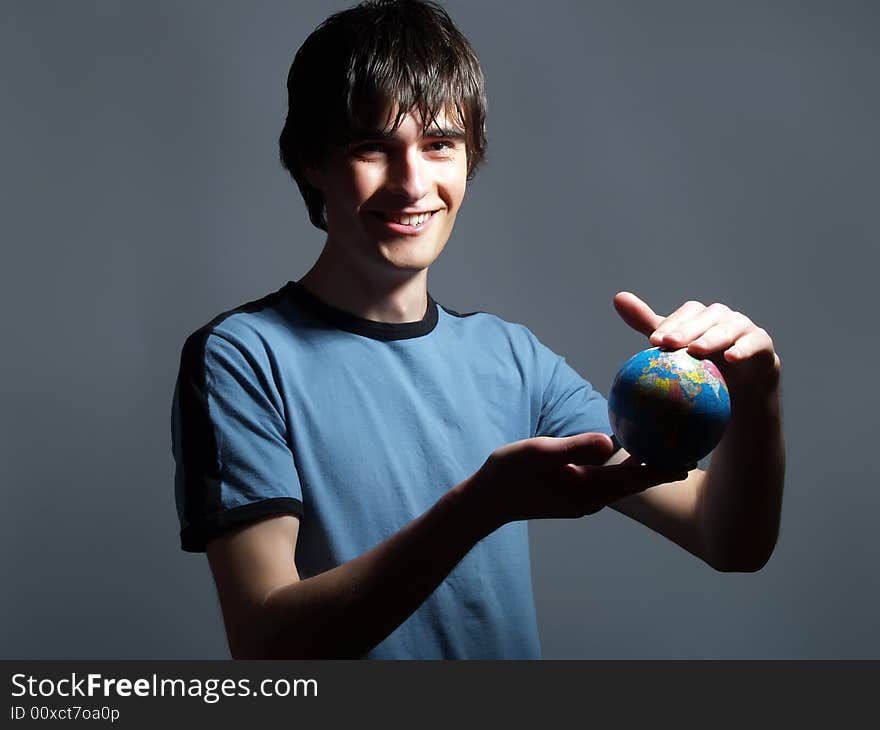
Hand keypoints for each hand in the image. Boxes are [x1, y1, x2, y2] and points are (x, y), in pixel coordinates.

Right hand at [467, 433, 688, 528]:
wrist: (485, 501)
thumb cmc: (507, 473)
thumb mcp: (537, 453)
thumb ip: (573, 447)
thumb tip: (608, 441)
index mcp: (584, 488)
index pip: (631, 480)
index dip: (659, 470)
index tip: (687, 460)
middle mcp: (588, 499)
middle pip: (632, 484)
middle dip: (658, 471)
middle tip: (689, 456)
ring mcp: (579, 501)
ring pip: (619, 485)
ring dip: (641, 472)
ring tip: (664, 455)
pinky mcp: (570, 498)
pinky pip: (603, 484)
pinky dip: (620, 472)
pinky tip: (622, 458)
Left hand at [612, 292, 780, 396]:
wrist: (739, 391)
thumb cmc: (701, 366)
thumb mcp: (672, 347)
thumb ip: (647, 324)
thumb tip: (618, 297)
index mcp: (700, 317)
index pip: (685, 315)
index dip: (671, 325)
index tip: (655, 341)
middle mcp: (722, 317)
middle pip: (705, 318)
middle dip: (687, 330)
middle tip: (670, 344)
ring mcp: (744, 328)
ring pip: (728, 328)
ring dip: (712, 338)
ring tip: (696, 351)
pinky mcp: (761, 343)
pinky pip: (754, 343)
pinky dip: (744, 348)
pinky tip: (731, 359)